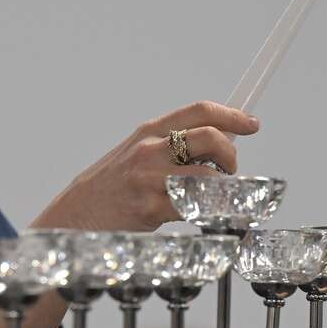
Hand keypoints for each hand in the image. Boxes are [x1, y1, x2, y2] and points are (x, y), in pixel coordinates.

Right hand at [34, 101, 259, 231]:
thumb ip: (171, 147)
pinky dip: (208, 213)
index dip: (232, 115)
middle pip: (211, 138)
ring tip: (211, 198)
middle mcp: (150, 149)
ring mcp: (150, 178)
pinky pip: (195, 208)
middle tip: (229, 171)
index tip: (251, 123)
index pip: (200, 111)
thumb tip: (216, 147)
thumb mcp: (136, 155)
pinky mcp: (151, 207)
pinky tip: (199, 216)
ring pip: (209, 176)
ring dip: (222, 189)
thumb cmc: (110, 189)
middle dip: (231, 156)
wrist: (75, 217)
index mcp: (149, 132)